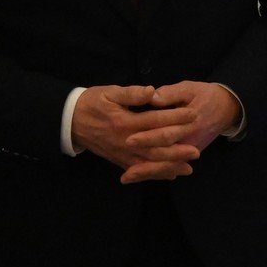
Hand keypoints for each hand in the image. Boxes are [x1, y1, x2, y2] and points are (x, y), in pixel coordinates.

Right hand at [70, 85, 199, 181]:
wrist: (69, 121)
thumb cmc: (92, 103)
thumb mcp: (109, 92)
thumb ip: (131, 93)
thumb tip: (152, 92)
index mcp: (124, 122)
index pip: (155, 121)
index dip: (175, 118)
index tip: (193, 115)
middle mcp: (124, 141)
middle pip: (155, 148)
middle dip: (177, 150)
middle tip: (196, 151)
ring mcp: (121, 153)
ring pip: (148, 163)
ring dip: (169, 166)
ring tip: (188, 168)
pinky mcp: (118, 160)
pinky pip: (138, 169)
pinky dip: (154, 174)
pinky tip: (169, 175)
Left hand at [118, 82, 242, 183]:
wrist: (228, 107)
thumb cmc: (205, 95)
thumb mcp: (189, 88)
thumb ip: (170, 93)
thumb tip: (153, 97)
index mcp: (189, 123)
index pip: (166, 133)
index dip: (147, 138)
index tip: (128, 140)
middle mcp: (190, 141)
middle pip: (165, 154)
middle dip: (145, 163)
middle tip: (126, 170)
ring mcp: (190, 149)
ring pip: (168, 164)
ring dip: (148, 172)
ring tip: (128, 177)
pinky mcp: (188, 153)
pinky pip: (171, 166)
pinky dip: (156, 172)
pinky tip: (139, 176)